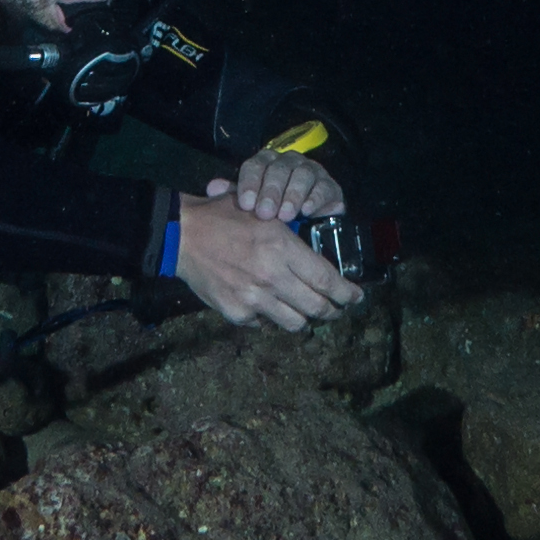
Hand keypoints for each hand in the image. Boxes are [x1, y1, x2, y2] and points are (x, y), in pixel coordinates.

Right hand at [169, 189, 363, 331]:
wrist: (182, 235)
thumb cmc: (224, 217)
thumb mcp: (265, 214)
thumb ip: (292, 235)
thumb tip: (319, 254)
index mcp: (282, 248)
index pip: (327, 280)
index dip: (347, 293)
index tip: (357, 297)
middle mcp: (272, 276)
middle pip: (317, 307)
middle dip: (332, 311)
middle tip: (335, 308)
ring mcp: (254, 298)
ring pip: (296, 322)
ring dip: (303, 317)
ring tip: (302, 309)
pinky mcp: (237, 312)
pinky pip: (265, 325)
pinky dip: (269, 318)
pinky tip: (265, 305)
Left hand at [215, 150, 344, 225]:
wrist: (310, 220)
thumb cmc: (274, 210)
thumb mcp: (252, 204)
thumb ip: (234, 195)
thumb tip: (212, 188)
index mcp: (266, 163)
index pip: (255, 165)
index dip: (249, 183)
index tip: (245, 204)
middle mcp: (288, 162)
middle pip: (278, 169)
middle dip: (271, 191)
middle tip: (265, 213)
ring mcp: (310, 171)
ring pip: (302, 174)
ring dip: (292, 195)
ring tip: (285, 216)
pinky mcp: (329, 185)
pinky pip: (323, 187)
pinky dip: (314, 198)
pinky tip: (306, 212)